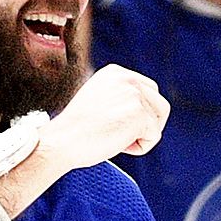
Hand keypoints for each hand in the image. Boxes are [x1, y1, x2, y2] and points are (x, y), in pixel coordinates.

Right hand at [39, 64, 169, 168]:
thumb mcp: (99, 100)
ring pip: (158, 122)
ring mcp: (135, 95)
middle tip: (121, 135)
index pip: (149, 91)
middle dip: (146, 125)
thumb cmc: (76, 129)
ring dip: (142, 136)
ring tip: (117, 139)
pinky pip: (154, 137)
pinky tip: (117, 144)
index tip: (115, 124)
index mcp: (116, 72)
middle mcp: (128, 79)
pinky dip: (139, 147)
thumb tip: (144, 108)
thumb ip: (120, 96)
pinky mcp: (139, 115)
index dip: (139, 114)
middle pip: (160, 105)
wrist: (61, 141)